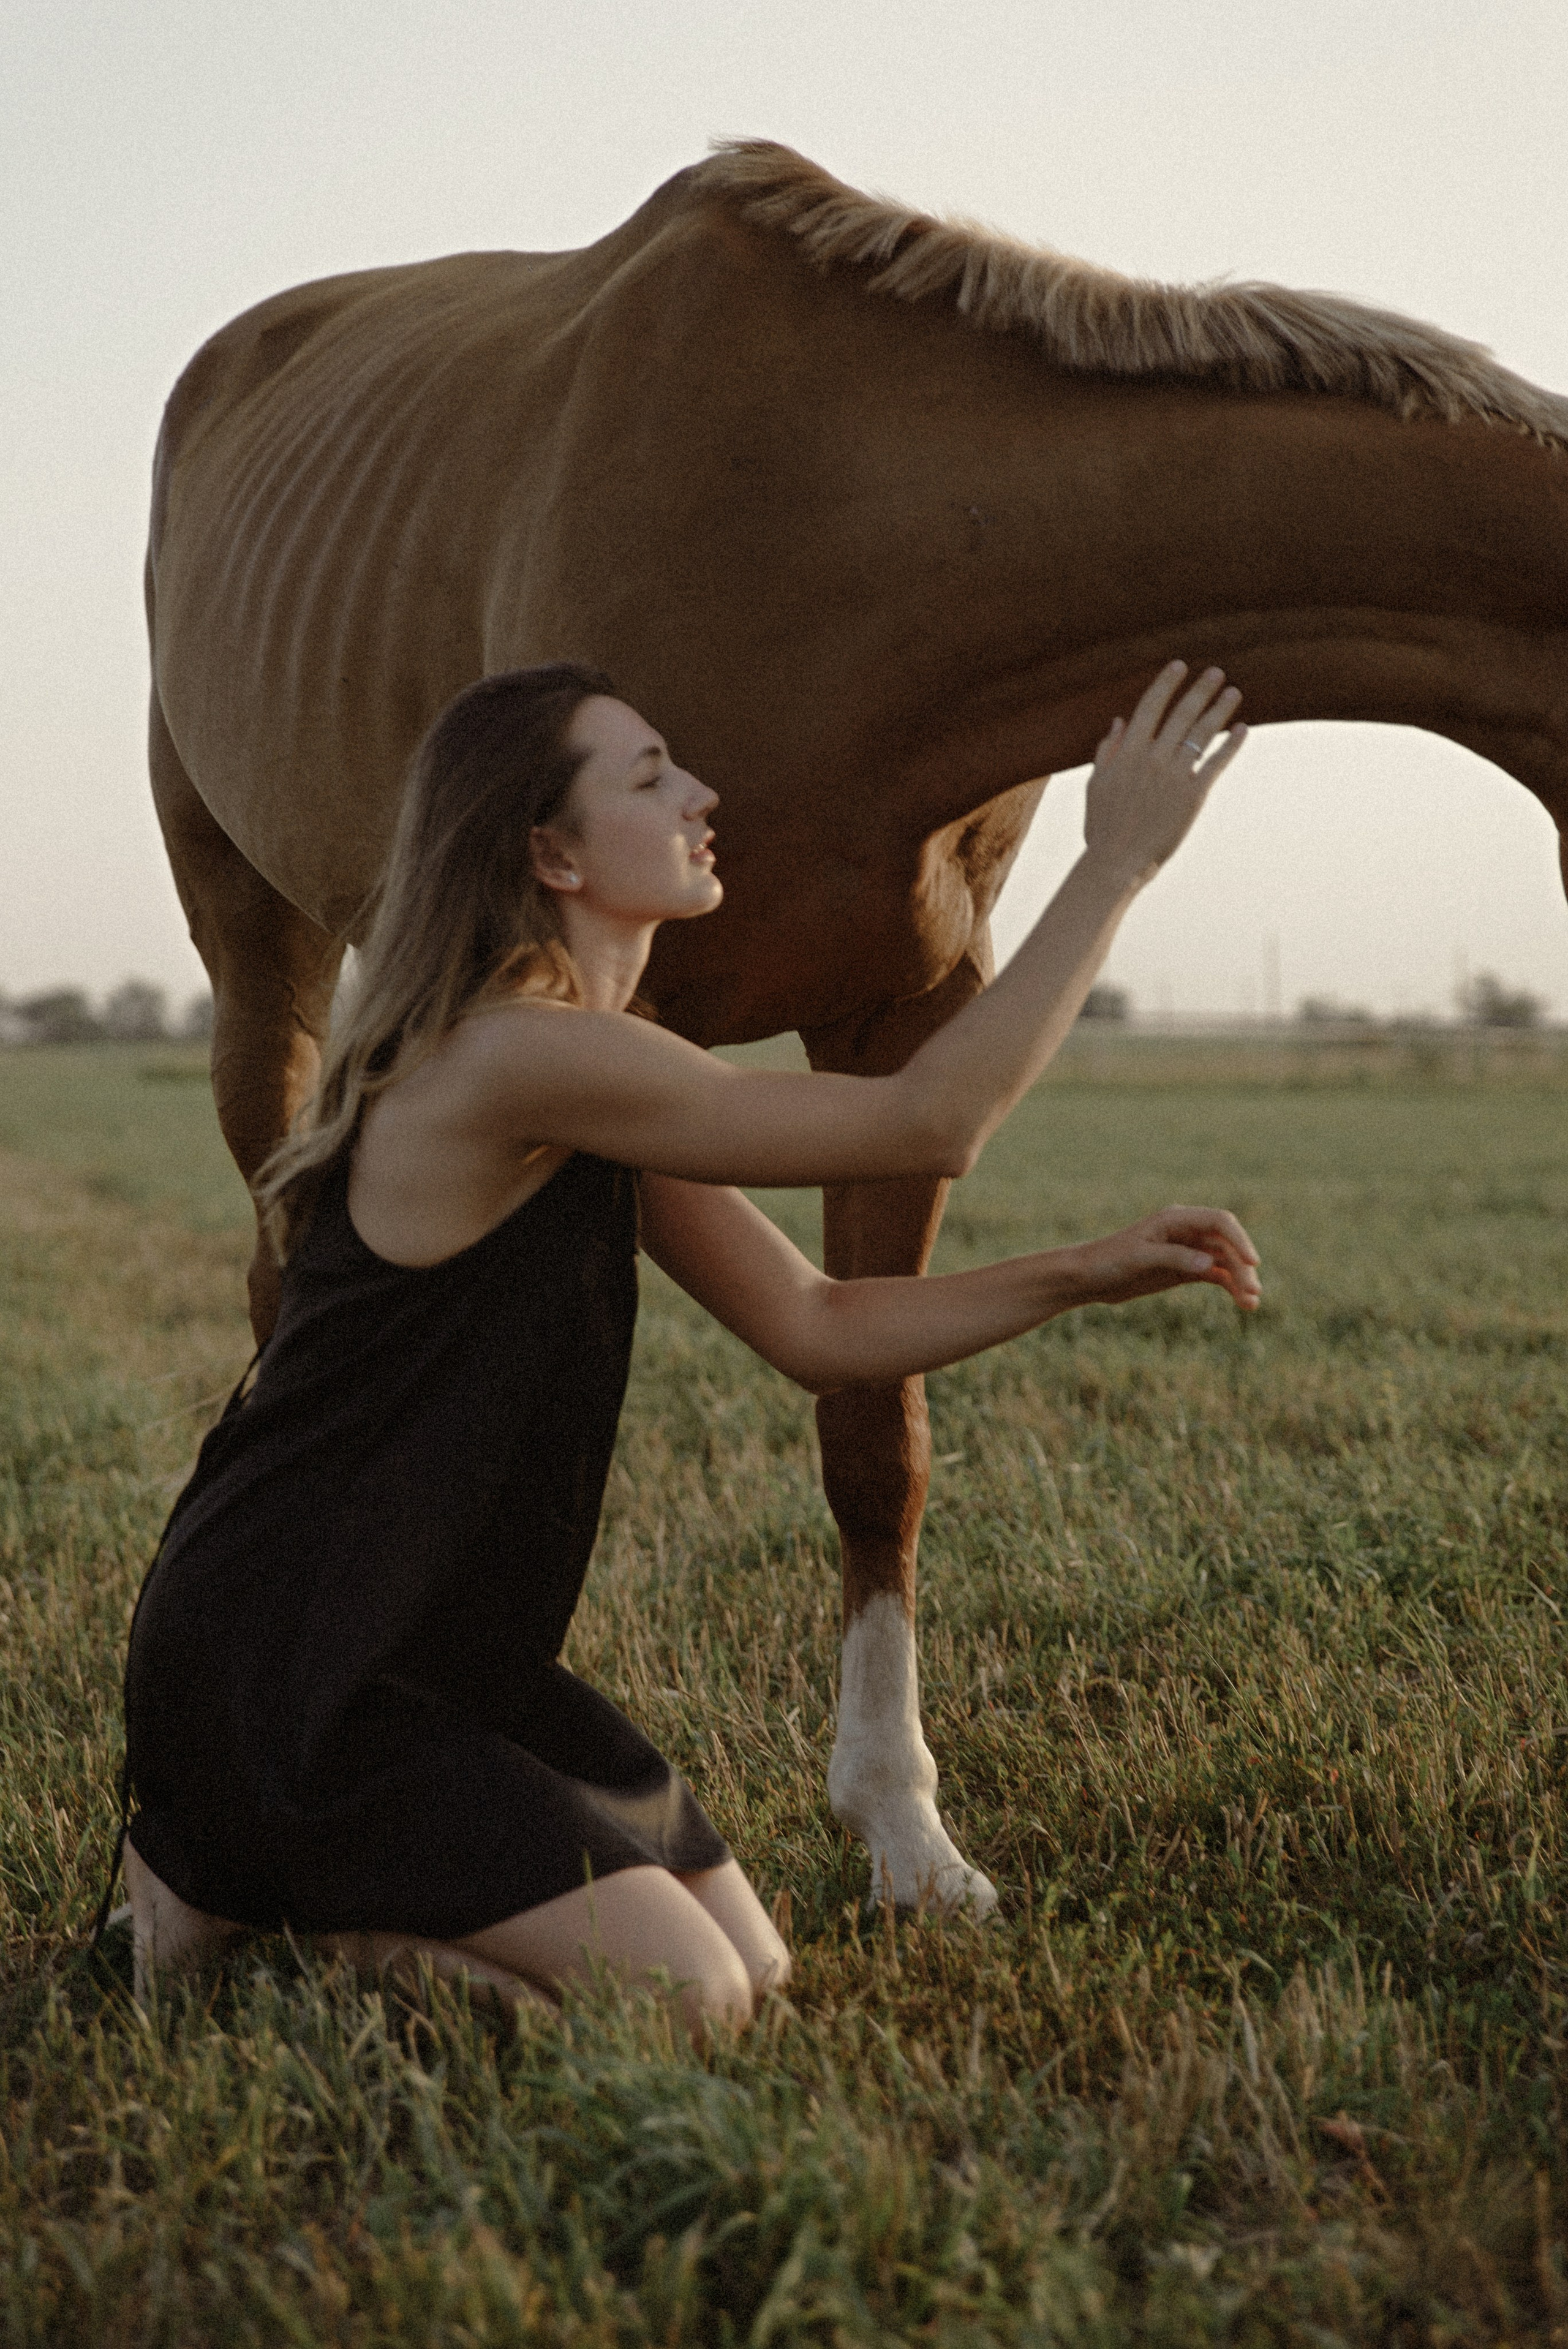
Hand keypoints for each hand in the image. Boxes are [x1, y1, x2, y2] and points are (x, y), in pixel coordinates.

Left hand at [1059, 1205, 1260, 1312]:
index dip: (1240, 1240)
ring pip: (1225, 1262)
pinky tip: (1243, 1302)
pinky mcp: (1185, 1269)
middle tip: (1253, 1293)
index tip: (1252, 1263)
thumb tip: (1209, 1265)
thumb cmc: (1109, 1260)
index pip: (1220, 1222)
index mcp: (1176, 1219)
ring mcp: (1188, 1251)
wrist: (1088, 1277)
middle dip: (1242, 1267)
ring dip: (1240, 1280)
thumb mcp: (1140, 1258)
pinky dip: (1230, 1286)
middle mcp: (1187, 1231)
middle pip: (1227, 1245)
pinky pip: (1216, 1275)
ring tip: (1251, 1304)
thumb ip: (1174, 1258)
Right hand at [1082, 662, 1246, 885]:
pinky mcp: (1193, 796)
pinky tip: (1243, 729)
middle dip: (1200, 690)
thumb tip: (1119, 722)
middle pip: (1181, 715)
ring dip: (1219, 710)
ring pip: (1201, 734)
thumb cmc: (1103, 829)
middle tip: (1217, 673)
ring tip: (1234, 692)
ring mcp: (1174, 777)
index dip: (1165, 684)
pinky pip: (1215, 764)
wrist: (1116, 862)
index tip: (1179, 666)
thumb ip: (1107, 752)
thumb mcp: (1096, 787)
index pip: (1150, 708)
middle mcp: (1152, 759)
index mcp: (1127, 754)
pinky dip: (1230, 746)